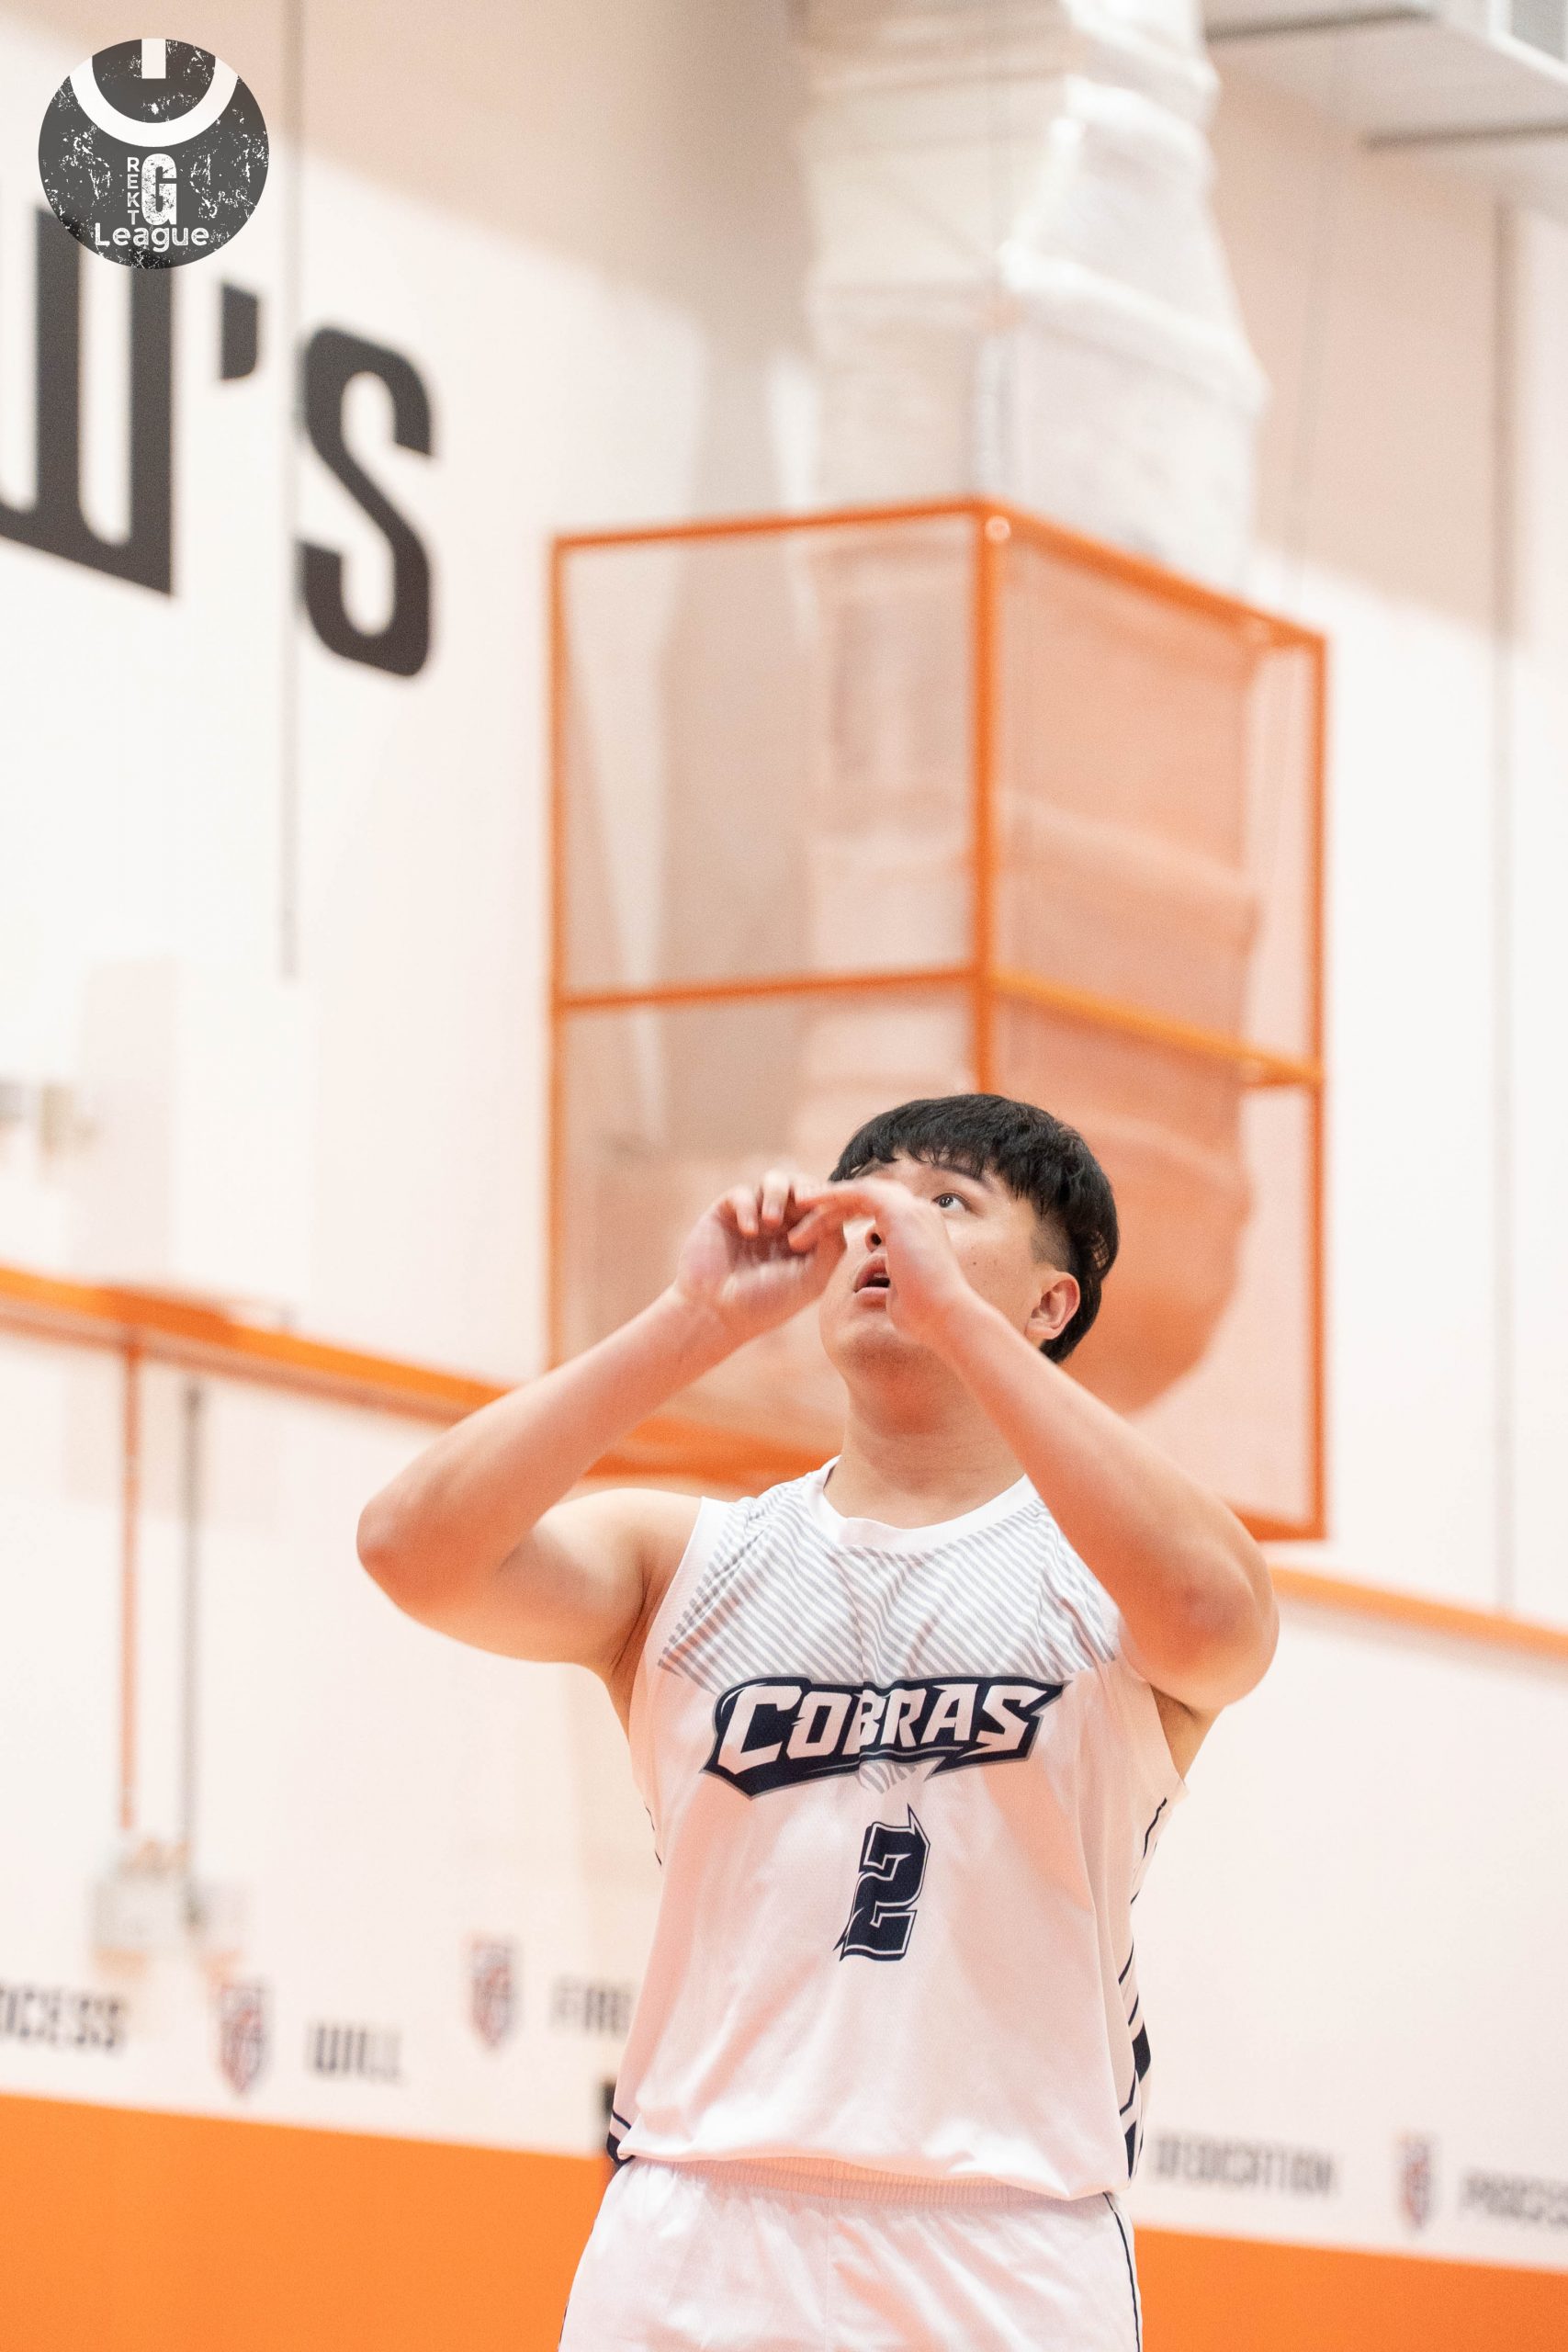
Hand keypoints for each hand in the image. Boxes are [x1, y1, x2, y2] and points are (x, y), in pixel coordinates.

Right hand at [671, 1167, 846, 1345]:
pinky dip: (748, 1207)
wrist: (716, 1313)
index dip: (831, 1202)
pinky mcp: (728, 1212)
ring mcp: (757, 1215)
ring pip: (776, 1180)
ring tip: (772, 1220)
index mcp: (809, 1238)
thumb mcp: (811, 1280)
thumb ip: (832, 1246)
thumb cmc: (767, 1303)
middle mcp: (785, 1223)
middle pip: (804, 1186)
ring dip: (778, 1193)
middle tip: (803, 1202)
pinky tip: (749, 1231)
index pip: (828, 1206)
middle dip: (806, 1190)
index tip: (824, 1219)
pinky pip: (743, 1194)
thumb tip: (837, 1212)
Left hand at [785, 1175, 971, 1348]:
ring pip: (861, 1192)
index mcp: (921, 1230)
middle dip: (835, 1202)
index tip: (819, 1230)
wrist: (945, 1318)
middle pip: (869, 1196)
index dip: (847, 1215)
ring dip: (828, 1198)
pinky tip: (808, 1204)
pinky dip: (832, 1195)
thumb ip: (887, 1285)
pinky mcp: (901, 1212)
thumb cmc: (924, 1319)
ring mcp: (913, 1209)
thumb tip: (871, 1290)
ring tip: (797, 1203)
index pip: (879, 1211)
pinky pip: (859, 1192)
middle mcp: (920, 1213)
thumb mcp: (899, 1296)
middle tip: (802, 1208)